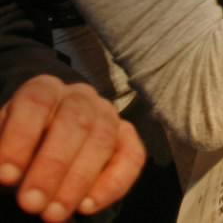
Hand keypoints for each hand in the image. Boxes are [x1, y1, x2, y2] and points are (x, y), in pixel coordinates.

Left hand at [0, 76, 144, 221]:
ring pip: (103, 139)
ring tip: (53, 214)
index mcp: (44, 89)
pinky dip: (113, 184)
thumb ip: (1, 156)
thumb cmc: (17, 152)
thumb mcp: (1, 150)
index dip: (21, 137)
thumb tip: (5, 174)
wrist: (41, 153)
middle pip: (75, 121)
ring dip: (79, 180)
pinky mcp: (127, 139)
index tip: (5, 177)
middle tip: (31, 203)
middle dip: (53, 165)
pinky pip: (132, 157)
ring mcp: (108, 115)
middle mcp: (80, 97)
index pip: (37, 102)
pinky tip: (87, 207)